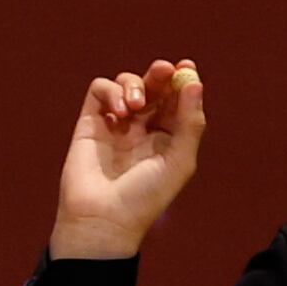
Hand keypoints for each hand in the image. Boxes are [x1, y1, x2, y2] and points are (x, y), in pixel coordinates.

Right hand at [50, 61, 207, 261]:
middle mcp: (143, 129)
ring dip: (134, 85)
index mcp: (168, 138)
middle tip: (165, 69)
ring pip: (127, 83)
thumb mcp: (179, 161)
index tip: (186, 67)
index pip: (177, 101)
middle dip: (160, 75)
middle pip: (154, 87)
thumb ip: (190, 123)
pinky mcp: (91, 121)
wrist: (103, 218)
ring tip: (135, 107)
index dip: (182, 82)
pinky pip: (100, 90)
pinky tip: (119, 114)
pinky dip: (111, 91)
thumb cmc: (146, 197)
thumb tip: (195, 82)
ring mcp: (116, 124)